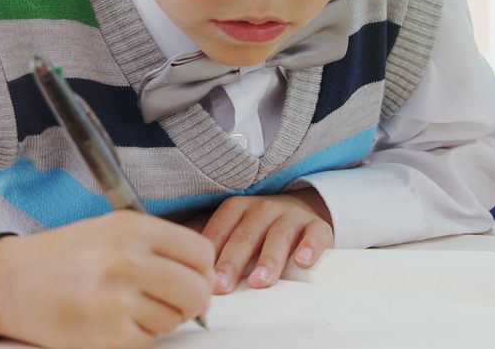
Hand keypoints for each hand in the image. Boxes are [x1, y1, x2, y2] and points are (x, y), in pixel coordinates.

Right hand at [0, 210, 214, 348]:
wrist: (11, 282)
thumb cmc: (64, 256)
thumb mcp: (111, 229)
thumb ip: (158, 245)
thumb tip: (205, 276)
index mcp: (132, 228)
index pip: (201, 252)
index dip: (201, 269)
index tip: (190, 277)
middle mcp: (128, 260)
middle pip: (197, 291)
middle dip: (191, 302)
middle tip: (172, 301)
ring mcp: (118, 300)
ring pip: (175, 320)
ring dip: (159, 319)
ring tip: (125, 306)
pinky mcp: (110, 337)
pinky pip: (150, 342)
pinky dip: (136, 338)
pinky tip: (111, 322)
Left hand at [201, 189, 332, 293]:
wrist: (299, 210)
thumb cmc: (256, 227)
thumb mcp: (230, 226)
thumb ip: (207, 238)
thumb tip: (178, 255)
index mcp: (236, 208)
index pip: (219, 231)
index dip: (210, 255)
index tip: (201, 278)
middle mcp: (262, 208)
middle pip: (245, 236)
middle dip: (232, 262)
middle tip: (222, 286)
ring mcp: (290, 215)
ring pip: (278, 236)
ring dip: (268, 259)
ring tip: (259, 281)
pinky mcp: (316, 225)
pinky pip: (315, 234)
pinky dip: (310, 247)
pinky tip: (302, 262)